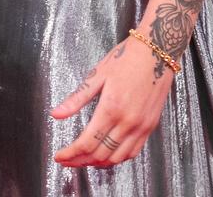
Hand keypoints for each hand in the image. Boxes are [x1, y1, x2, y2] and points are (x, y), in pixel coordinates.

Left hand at [50, 33, 175, 167]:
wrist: (156, 50)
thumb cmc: (126, 58)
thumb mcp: (98, 74)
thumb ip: (77, 98)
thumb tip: (56, 114)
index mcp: (111, 108)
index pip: (86, 143)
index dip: (70, 154)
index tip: (58, 156)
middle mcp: (127, 122)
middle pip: (100, 155)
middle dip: (79, 161)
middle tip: (67, 160)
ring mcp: (141, 127)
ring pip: (116, 158)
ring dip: (98, 163)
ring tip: (83, 159)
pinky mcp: (150, 126)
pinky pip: (132, 152)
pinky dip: (117, 159)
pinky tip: (107, 154)